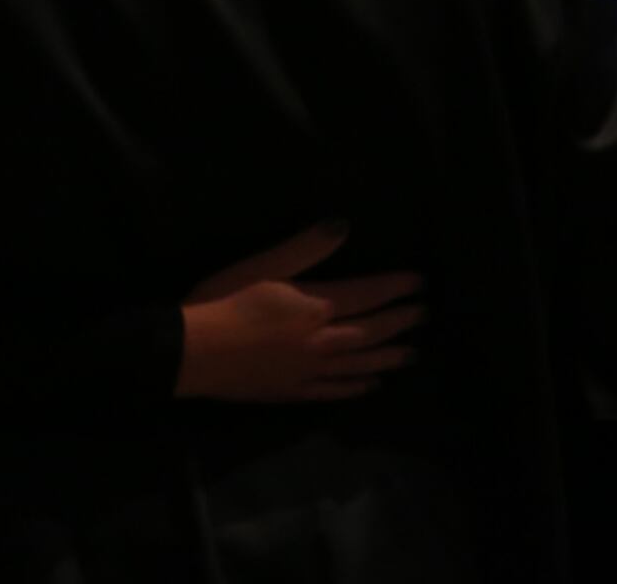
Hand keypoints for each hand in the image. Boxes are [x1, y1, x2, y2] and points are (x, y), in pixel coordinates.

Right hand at [175, 224, 424, 403]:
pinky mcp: (297, 391)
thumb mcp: (261, 266)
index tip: (419, 283)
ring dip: (390, 356)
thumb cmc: (222, 300)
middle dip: (400, 321)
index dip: (394, 288)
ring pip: (362, 363)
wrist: (194, 353)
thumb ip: (305, 249)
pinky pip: (337, 390)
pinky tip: (372, 384)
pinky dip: (358, 386)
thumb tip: (343, 226)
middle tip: (423, 314)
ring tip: (412, 353)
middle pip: (371, 330)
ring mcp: (312, 370)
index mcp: (315, 306)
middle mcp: (323, 340)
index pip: (365, 294)